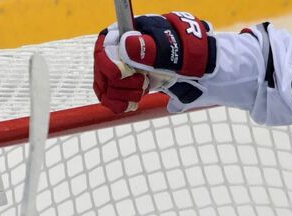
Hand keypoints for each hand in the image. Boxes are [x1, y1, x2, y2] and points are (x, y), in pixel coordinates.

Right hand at [93, 13, 215, 114]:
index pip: (102, 52)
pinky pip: (110, 99)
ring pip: (106, 90)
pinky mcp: (121, 85)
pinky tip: (134, 102)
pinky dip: (121, 104)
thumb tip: (128, 46)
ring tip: (143, 89)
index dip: (110, 67)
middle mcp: (115, 52)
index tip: (125, 74)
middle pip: (103, 75)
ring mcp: (117, 69)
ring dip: (125, 95)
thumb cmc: (179, 53)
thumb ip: (149, 49)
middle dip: (122, 85)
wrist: (190, 66)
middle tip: (143, 82)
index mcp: (123, 35)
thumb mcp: (167, 50)